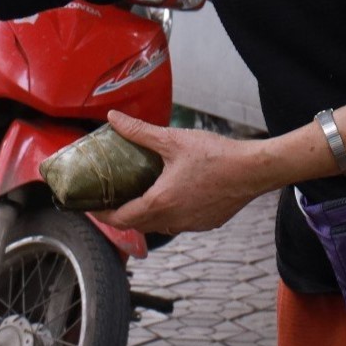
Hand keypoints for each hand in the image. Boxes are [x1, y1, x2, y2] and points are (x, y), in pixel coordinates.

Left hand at [91, 110, 271, 235]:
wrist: (254, 170)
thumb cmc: (216, 155)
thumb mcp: (173, 140)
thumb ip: (139, 131)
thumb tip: (114, 118)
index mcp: (160, 202)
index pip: (121, 218)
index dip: (102, 215)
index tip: (91, 206)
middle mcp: (173, 220)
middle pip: (137, 225)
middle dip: (120, 215)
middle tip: (109, 199)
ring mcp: (191, 224)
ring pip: (158, 226)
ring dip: (144, 216)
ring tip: (135, 197)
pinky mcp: (206, 223)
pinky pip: (178, 223)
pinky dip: (166, 215)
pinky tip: (168, 197)